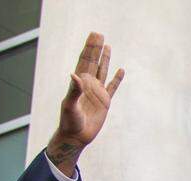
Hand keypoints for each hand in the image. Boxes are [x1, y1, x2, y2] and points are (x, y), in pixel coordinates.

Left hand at [46, 32, 124, 176]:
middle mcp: (88, 84)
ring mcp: (97, 92)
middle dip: (95, 48)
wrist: (76, 136)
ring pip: (102, 71)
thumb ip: (74, 90)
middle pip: (93, 62)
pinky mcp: (105, 102)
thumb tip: (74, 75)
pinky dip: (117, 79)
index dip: (89, 48)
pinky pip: (112, 87)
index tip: (94, 36)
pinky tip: (121, 70)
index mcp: (79, 82)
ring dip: (104, 59)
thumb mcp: (70, 105)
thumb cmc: (69, 121)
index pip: (84, 61)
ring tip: (107, 46)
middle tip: (99, 34)